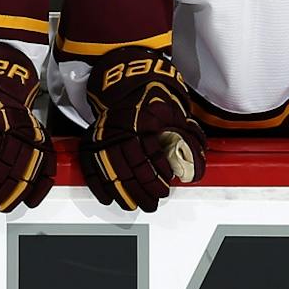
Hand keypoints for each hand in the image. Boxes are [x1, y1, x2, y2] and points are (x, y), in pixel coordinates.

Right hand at [82, 48, 207, 212]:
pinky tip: (107, 198)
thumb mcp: (175, 113)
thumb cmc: (155, 99)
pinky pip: (91, 165)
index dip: (160, 171)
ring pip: (111, 169)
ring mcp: (104, 135)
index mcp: (144, 121)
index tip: (168, 183)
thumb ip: (187, 138)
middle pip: (131, 166)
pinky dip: (98, 184)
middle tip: (153, 202)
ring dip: (123, 191)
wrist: (128, 83)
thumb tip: (197, 165)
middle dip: (143, 189)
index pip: (152, 152)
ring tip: (133, 205)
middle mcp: (122, 129)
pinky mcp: (93, 139)